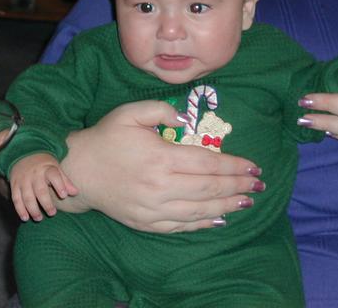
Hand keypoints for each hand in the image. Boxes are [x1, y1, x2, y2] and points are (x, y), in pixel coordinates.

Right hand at [9, 152, 78, 221]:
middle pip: (40, 190)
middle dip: (46, 203)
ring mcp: (23, 180)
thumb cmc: (45, 166)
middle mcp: (34, 174)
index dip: (59, 185)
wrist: (24, 155)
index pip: (54, 176)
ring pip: (27, 196)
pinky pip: (16, 199)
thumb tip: (76, 193)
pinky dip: (20, 210)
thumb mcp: (56, 169)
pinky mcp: (15, 185)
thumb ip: (65, 181)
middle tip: (52, 213)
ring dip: (33, 209)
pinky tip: (25, 218)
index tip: (64, 195)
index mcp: (47, 169)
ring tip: (39, 218)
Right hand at [60, 100, 262, 232]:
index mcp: (160, 158)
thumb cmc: (107, 137)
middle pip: (209, 189)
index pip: (208, 163)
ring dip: (227, 207)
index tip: (253, 166)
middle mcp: (160, 187)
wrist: (79, 171)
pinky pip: (180, 227)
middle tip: (259, 184)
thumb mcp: (129, 112)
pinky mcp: (146, 222)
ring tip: (248, 201)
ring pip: (199, 212)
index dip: (234, 166)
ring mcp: (153, 209)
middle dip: (238, 186)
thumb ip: (161, 110)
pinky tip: (219, 220)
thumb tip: (186, 120)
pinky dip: (203, 225)